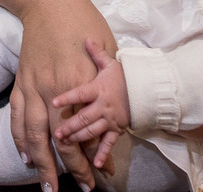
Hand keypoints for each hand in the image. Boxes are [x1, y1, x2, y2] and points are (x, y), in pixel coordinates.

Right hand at [10, 0, 116, 190]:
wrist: (47, 1)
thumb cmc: (83, 21)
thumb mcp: (107, 49)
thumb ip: (108, 85)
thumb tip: (116, 116)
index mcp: (79, 82)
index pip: (86, 130)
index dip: (94, 156)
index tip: (104, 174)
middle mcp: (52, 89)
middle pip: (58, 139)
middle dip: (68, 169)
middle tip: (80, 188)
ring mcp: (32, 86)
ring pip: (33, 134)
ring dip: (40, 163)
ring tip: (47, 186)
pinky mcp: (20, 81)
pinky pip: (16, 117)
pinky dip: (20, 139)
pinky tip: (25, 156)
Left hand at [51, 38, 128, 168]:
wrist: (148, 90)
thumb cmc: (125, 76)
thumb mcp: (111, 63)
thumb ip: (96, 53)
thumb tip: (86, 37)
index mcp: (99, 88)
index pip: (81, 93)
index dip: (68, 98)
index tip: (55, 103)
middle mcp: (103, 105)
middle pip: (84, 117)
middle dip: (69, 126)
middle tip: (56, 133)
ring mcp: (110, 119)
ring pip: (92, 131)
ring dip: (78, 138)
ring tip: (65, 143)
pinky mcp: (117, 129)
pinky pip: (109, 143)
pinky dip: (103, 154)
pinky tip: (95, 164)